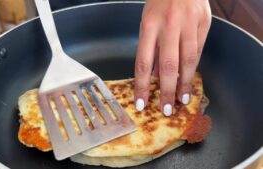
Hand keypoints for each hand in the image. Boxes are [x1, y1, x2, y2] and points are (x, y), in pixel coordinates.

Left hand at [134, 0, 210, 115]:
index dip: (142, 86)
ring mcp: (189, 24)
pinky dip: (194, 66)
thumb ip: (151, 48)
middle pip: (167, 65)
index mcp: (149, 25)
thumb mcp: (148, 21)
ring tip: (183, 99)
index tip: (141, 103)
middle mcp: (169, 26)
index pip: (143, 63)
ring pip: (188, 60)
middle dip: (166, 91)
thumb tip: (152, 76)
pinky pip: (199, 50)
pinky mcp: (204, 23)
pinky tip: (190, 79)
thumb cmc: (159, 2)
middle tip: (166, 109)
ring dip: (185, 83)